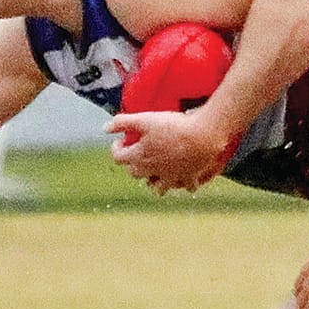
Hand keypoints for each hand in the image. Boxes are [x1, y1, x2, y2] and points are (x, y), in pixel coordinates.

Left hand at [105, 108, 233, 192]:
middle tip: (139, 151)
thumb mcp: (145, 119)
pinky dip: (183, 183)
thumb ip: (122, 122)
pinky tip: (184, 176)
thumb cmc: (174, 126)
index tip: (121, 140)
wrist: (204, 135)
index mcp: (139, 156)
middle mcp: (153, 171)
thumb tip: (105, 128)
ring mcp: (171, 177)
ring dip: (154, 182)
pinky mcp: (189, 177)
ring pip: (157, 189)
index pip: (117, 158)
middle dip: (133, 163)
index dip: (116, 148)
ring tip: (158, 170)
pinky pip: (184, 187)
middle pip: (135, 173)